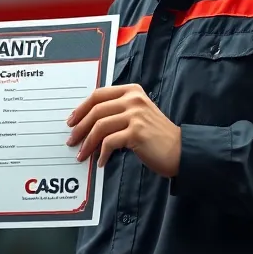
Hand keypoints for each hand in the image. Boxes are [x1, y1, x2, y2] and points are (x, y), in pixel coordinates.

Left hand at [66, 84, 181, 176]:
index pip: (98, 95)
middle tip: (72, 140)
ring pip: (100, 126)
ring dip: (87, 143)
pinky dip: (102, 153)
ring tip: (82, 155)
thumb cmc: (155, 135)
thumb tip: (85, 121)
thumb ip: (116, 111)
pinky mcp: (137, 132)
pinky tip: (101, 162)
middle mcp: (133, 99)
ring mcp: (136, 115)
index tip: (71, 121)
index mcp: (131, 91)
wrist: (180, 150)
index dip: (81, 109)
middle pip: (96, 110)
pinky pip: (110, 142)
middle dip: (80, 128)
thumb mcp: (137, 114)